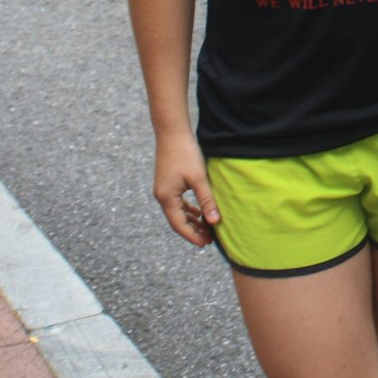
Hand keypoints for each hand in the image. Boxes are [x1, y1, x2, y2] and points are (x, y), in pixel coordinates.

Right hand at [153, 132, 219, 247]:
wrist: (172, 132)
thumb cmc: (185, 154)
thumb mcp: (199, 178)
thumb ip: (206, 201)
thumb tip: (215, 222)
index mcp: (167, 198)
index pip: (179, 225)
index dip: (192, 236)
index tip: (206, 244)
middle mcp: (162, 196)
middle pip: (177, 220)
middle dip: (193, 231)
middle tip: (209, 240)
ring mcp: (163, 190)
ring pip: (178, 212)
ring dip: (191, 221)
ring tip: (207, 228)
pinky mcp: (168, 183)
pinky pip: (178, 203)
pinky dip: (188, 210)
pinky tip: (200, 212)